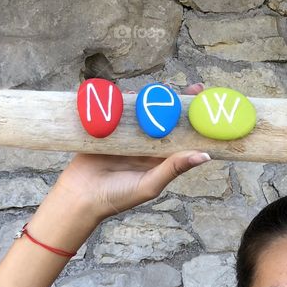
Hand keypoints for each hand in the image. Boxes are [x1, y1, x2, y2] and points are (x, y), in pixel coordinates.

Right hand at [52, 83, 210, 222]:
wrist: (82, 197)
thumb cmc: (119, 196)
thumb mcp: (151, 184)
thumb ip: (174, 168)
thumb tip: (205, 156)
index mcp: (160, 158)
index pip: (181, 134)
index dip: (191, 119)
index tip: (203, 101)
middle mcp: (145, 145)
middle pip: (161, 118)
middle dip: (170, 102)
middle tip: (179, 89)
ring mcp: (126, 136)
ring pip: (140, 112)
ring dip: (147, 99)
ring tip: (155, 90)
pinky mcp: (107, 130)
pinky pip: (116, 111)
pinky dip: (121, 101)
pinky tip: (128, 93)